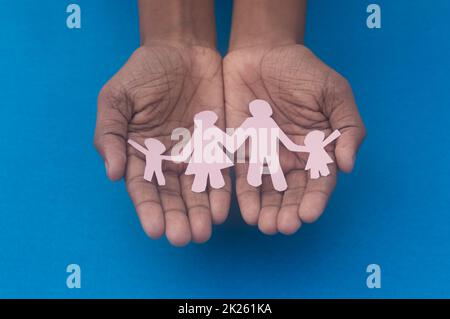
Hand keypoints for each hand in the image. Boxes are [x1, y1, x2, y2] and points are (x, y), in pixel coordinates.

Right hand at [94, 45, 229, 245]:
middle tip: (183, 238)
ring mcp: (193, 157)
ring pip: (197, 192)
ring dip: (199, 213)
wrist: (182, 51)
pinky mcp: (217, 148)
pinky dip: (221, 192)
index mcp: (139, 155)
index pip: (142, 189)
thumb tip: (110, 172)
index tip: (155, 229)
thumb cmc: (143, 73)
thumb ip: (110, 133)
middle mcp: (166, 162)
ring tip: (203, 231)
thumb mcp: (117, 98)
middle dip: (177, 219)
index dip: (148, 210)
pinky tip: (222, 210)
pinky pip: (220, 174)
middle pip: (171, 198)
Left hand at [224, 44, 365, 234]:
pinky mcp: (241, 150)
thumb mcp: (334, 93)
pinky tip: (245, 212)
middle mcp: (293, 158)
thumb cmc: (303, 71)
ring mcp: (266, 156)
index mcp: (318, 148)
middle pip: (292, 192)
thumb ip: (348, 127)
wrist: (263, 53)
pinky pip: (242, 176)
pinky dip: (244, 195)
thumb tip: (349, 165)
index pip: (320, 180)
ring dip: (267, 210)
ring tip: (265, 226)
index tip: (308, 214)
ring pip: (268, 191)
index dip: (315, 198)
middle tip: (282, 226)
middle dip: (288, 211)